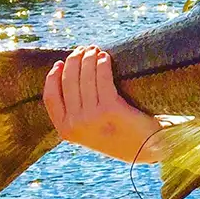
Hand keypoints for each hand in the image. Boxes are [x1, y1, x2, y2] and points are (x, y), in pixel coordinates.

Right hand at [43, 46, 162, 161]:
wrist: (149, 149)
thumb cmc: (122, 136)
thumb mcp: (92, 131)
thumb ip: (78, 114)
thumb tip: (70, 78)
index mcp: (66, 131)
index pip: (50, 97)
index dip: (53, 77)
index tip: (60, 63)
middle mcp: (75, 124)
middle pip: (68, 82)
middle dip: (74, 61)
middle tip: (83, 49)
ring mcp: (91, 117)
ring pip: (84, 77)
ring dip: (88, 58)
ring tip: (95, 49)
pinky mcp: (110, 109)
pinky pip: (102, 78)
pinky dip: (102, 64)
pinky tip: (105, 57)